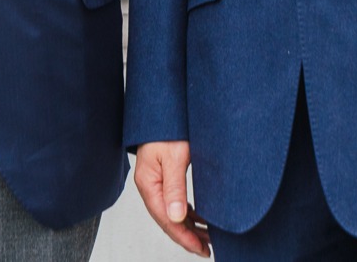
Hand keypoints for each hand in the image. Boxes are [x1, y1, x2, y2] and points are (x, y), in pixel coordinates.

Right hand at [134, 140, 209, 256]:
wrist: (164, 108)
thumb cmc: (167, 129)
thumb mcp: (173, 158)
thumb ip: (175, 187)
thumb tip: (176, 217)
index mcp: (148, 184)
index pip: (166, 219)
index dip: (184, 237)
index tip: (201, 248)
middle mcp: (150, 186)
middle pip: (168, 219)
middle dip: (188, 236)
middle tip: (207, 249)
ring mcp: (156, 182)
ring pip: (172, 212)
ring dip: (189, 226)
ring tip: (207, 238)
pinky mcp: (164, 176)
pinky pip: (175, 201)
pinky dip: (187, 212)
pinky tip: (199, 219)